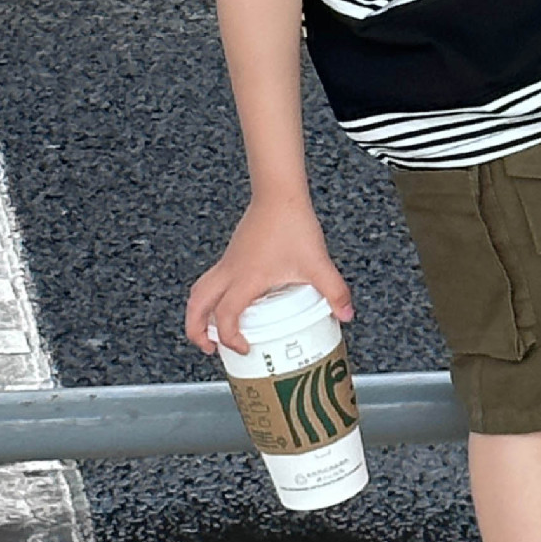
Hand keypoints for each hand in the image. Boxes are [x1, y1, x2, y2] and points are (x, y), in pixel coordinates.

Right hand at [185, 193, 354, 355]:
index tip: (244, 348)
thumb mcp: (316, 263)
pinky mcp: (233, 254)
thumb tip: (345, 313)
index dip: (230, 338)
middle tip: (208, 347)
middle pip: (197, 304)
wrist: (279, 193)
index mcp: (246, 279)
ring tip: (210, 329)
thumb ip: (334, 290)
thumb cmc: (291, 222)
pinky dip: (213, 296)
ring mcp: (229, 261)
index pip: (226, 316)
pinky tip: (234, 302)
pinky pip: (213, 279)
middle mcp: (231, 271)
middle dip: (195, 329)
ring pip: (200, 290)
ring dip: (199, 312)